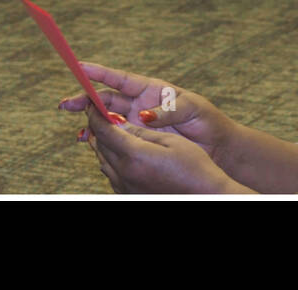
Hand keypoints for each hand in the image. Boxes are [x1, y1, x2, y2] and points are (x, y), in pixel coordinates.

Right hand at [59, 63, 240, 164]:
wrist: (215, 146)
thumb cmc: (205, 120)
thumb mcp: (190, 108)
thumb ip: (167, 111)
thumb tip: (143, 116)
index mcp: (148, 89)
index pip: (118, 78)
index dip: (98, 72)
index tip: (79, 66)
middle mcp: (138, 104)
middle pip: (105, 99)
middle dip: (84, 100)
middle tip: (66, 105)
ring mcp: (136, 123)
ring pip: (106, 119)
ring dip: (89, 122)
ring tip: (77, 131)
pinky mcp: (139, 140)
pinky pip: (115, 137)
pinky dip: (101, 139)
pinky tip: (89, 144)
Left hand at [84, 114, 245, 193]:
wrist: (206, 197)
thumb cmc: (194, 167)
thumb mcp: (170, 141)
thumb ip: (141, 132)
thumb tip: (118, 123)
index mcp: (134, 155)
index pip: (104, 129)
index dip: (95, 112)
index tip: (92, 101)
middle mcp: (124, 173)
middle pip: (99, 144)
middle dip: (97, 126)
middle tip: (98, 111)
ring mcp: (125, 187)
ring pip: (102, 160)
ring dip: (102, 143)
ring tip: (108, 130)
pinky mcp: (128, 195)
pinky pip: (111, 174)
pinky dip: (110, 160)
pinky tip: (120, 153)